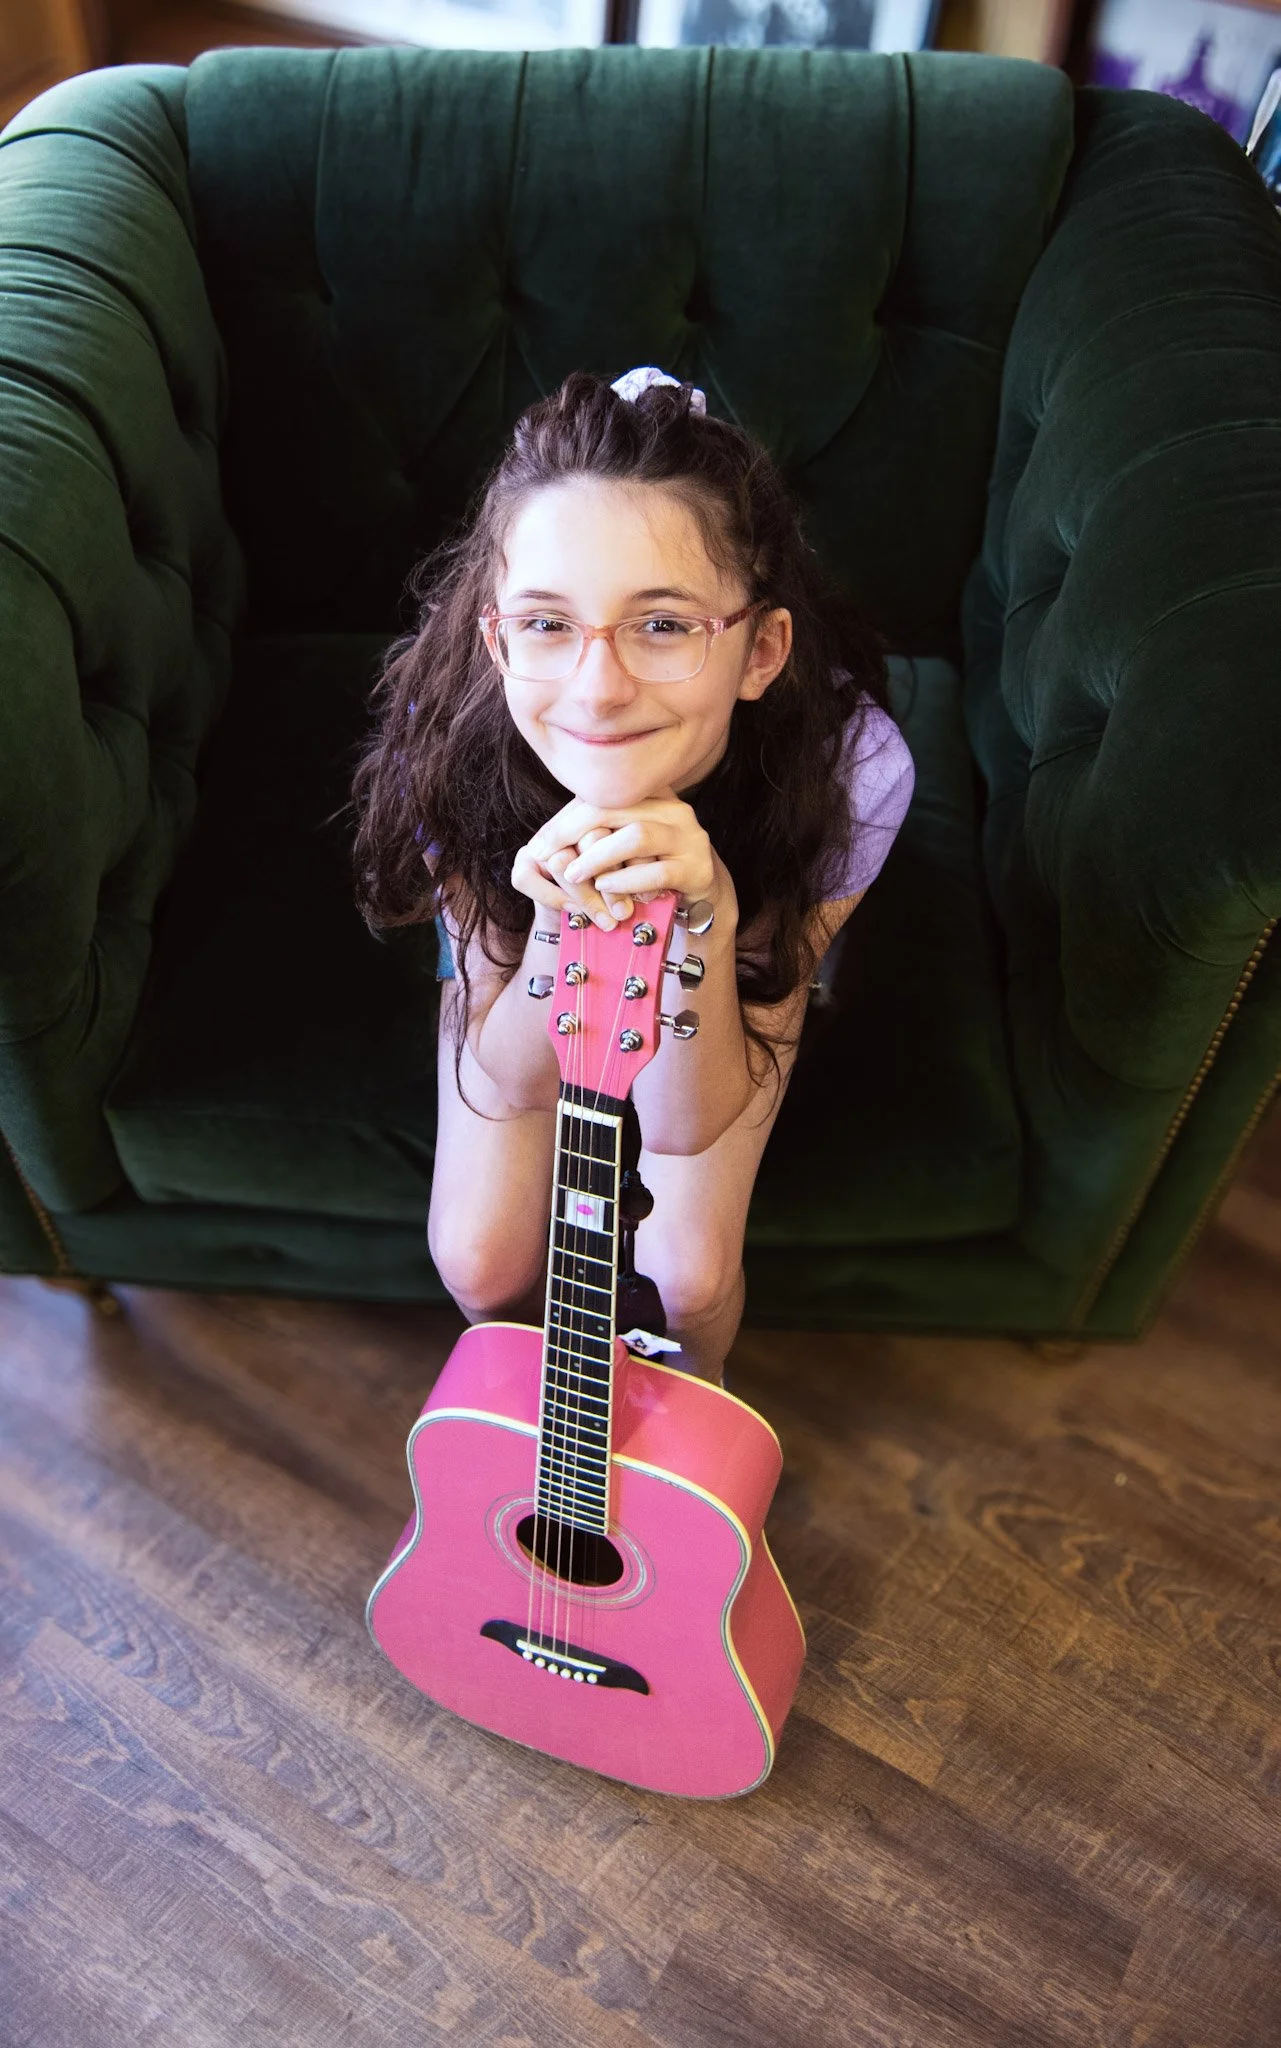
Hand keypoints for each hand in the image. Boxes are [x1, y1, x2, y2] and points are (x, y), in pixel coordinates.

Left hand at [512, 792, 717, 929]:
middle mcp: (675, 809)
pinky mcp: (697, 870)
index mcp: (654, 795)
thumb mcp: (625, 843)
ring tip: (573, 873)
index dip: (565, 819)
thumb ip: (597, 831)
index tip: (539, 844)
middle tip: (545, 855)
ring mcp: (690, 838)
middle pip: (615, 808)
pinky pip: (657, 872)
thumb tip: (545, 841)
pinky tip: (604, 886)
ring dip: (598, 855)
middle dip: (572, 831)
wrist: (703, 892)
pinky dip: (626, 880)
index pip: (602, 796)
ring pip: (636, 836)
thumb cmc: (652, 866)